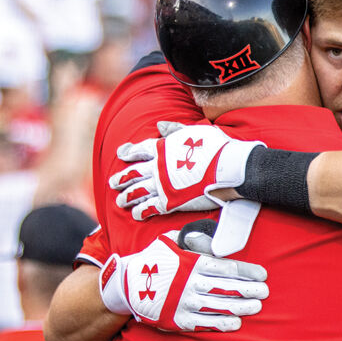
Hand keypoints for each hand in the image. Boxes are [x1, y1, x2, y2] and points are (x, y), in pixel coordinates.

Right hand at [99, 224, 267, 331]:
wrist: (127, 284)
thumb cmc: (157, 260)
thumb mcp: (172, 241)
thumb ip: (195, 239)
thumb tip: (215, 236)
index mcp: (191, 263)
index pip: (226, 267)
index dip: (247, 272)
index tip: (262, 275)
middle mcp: (189, 283)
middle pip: (226, 288)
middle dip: (248, 290)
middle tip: (264, 293)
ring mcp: (183, 303)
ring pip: (218, 306)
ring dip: (239, 307)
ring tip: (255, 307)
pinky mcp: (176, 319)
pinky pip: (203, 323)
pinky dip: (220, 323)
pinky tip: (235, 323)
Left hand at [110, 121, 264, 220]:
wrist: (229, 168)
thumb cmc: (217, 148)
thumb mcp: (195, 131)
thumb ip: (174, 130)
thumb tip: (159, 126)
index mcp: (163, 148)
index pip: (140, 149)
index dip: (129, 152)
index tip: (121, 154)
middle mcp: (158, 166)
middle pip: (134, 173)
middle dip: (121, 178)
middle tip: (112, 183)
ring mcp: (162, 185)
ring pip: (138, 191)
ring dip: (127, 196)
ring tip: (120, 201)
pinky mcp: (171, 201)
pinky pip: (151, 207)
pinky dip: (142, 211)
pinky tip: (136, 214)